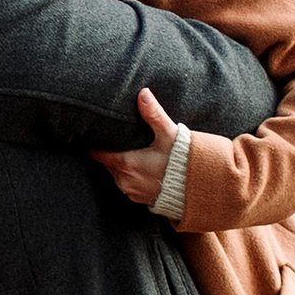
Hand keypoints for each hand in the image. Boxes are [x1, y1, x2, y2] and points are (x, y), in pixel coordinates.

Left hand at [94, 87, 182, 208]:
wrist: (199, 190)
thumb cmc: (183, 163)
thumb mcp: (168, 135)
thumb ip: (153, 114)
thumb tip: (143, 93)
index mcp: (125, 163)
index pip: (97, 154)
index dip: (96, 144)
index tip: (97, 135)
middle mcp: (124, 180)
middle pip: (107, 164)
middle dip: (110, 153)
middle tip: (117, 141)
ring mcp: (132, 193)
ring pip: (117, 176)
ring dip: (122, 166)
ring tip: (132, 153)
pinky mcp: (141, 201)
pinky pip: (129, 186)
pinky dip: (132, 177)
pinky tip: (143, 168)